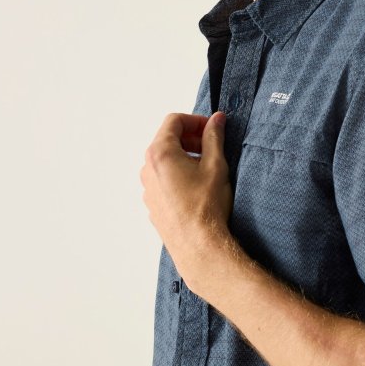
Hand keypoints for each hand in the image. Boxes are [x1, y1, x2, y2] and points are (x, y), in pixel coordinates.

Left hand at [140, 112, 232, 289]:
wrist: (198, 246)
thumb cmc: (206, 206)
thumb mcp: (215, 165)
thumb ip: (214, 137)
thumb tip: (216, 120)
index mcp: (160, 153)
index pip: (174, 121)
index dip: (195, 120)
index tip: (211, 128)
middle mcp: (148, 168)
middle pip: (167, 139)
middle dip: (190, 138)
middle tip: (211, 146)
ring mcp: (148, 187)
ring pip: (164, 160)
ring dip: (184, 156)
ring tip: (206, 168)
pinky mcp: (152, 203)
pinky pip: (162, 179)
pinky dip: (177, 173)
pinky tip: (196, 186)